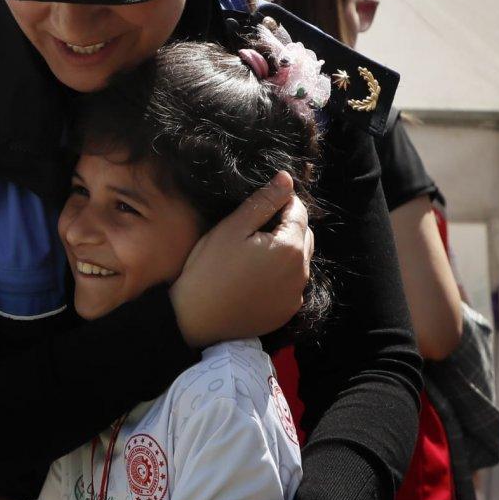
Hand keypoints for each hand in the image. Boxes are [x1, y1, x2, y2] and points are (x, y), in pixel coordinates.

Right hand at [169, 172, 312, 348]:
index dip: (280, 202)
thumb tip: (286, 179)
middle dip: (286, 226)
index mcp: (290, 248)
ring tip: (253, 253)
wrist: (194, 320)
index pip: (299, 211)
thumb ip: (263, 202)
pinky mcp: (286, 312)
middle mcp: (301, 273)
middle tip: (253, 230)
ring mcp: (294, 296)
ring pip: (299, 261)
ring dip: (285, 251)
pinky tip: (254, 277)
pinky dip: (279, 276)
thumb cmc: (208, 270)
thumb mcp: (232, 228)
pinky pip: (291, 285)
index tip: (258, 207)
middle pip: (304, 236)